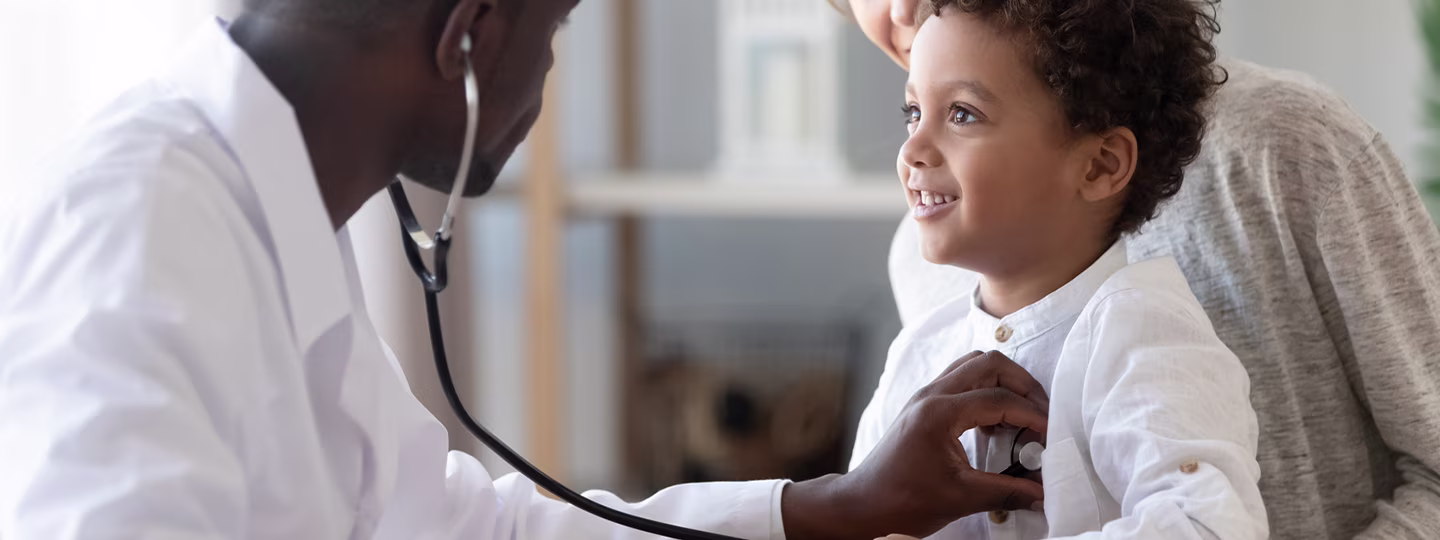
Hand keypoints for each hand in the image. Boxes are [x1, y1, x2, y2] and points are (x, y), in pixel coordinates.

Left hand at [782, 351, 1049, 538]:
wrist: (864, 504)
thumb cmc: (903, 500)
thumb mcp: (961, 498)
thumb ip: (1007, 491)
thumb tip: (1042, 492)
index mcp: (939, 412)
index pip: (998, 398)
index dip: (1031, 414)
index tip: (1049, 435)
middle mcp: (931, 394)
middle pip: (989, 364)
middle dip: (1022, 384)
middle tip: (1041, 413)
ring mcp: (925, 396)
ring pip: (974, 365)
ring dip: (1003, 382)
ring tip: (1022, 414)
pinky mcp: (924, 404)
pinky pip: (961, 379)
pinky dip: (985, 390)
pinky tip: (996, 421)